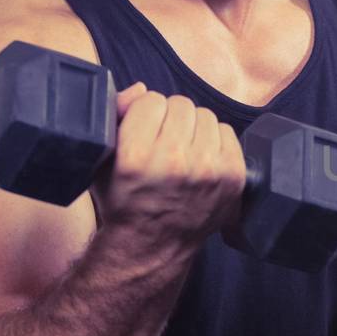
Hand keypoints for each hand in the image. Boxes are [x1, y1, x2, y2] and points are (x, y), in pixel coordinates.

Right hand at [92, 83, 246, 253]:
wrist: (153, 245)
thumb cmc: (125, 201)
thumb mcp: (103, 161)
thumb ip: (115, 116)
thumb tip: (140, 90)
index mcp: (137, 157)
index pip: (150, 100)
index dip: (144, 114)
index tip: (143, 130)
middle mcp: (175, 162)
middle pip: (180, 104)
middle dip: (170, 119)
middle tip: (163, 141)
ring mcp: (208, 170)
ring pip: (205, 115)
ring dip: (193, 128)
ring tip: (182, 151)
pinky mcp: (233, 176)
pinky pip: (227, 132)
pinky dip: (214, 141)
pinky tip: (201, 159)